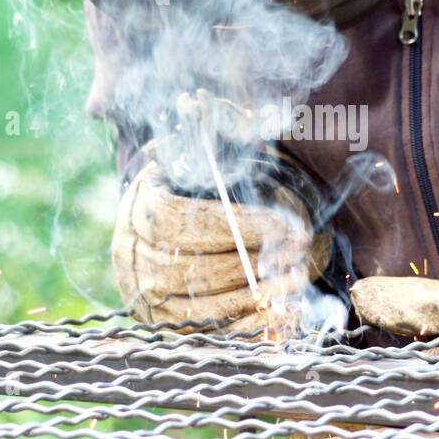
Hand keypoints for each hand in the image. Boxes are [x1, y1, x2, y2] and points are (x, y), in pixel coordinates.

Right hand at [111, 151, 331, 336]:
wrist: (150, 231)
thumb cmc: (187, 187)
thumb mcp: (195, 154)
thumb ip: (214, 131)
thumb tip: (217, 105)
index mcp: (144, 210)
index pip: (196, 223)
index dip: (247, 227)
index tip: (291, 227)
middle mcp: (136, 259)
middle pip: (203, 269)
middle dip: (259, 265)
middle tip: (302, 259)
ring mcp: (148, 299)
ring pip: (207, 307)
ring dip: (260, 299)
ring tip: (297, 284)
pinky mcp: (165, 327)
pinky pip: (211, 333)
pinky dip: (250, 329)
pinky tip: (282, 317)